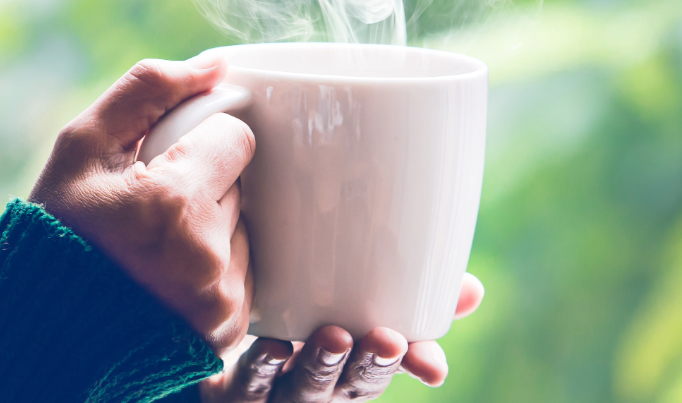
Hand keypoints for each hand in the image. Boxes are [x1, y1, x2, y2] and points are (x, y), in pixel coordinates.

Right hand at [29, 56, 255, 352]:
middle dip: (201, 188)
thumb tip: (216, 65)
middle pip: (239, 185)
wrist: (43, 331)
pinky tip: (166, 278)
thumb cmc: (55, 233)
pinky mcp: (230, 329)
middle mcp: (208, 256)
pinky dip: (212, 269)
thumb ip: (147, 91)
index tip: (165, 165)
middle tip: (147, 214)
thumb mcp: (80, 149)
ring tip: (153, 250)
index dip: (198, 146)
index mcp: (174, 203)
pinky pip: (242, 272)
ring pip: (243, 228)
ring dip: (210, 229)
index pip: (236, 138)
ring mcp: (222, 300)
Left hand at [199, 273, 485, 401]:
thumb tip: (474, 291)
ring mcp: (277, 390)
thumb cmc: (297, 318)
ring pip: (304, 388)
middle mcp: (320, 384)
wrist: (207, 333)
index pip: (392, 369)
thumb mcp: (352, 305)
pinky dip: (262, 366)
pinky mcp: (234, 386)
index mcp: (352, 365)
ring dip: (322, 365)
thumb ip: (410, 294)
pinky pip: (249, 380)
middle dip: (371, 367)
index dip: (415, 367)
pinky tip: (275, 347)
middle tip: (388, 341)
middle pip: (351, 385)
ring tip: (335, 338)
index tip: (434, 365)